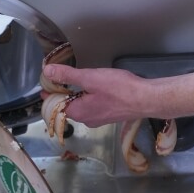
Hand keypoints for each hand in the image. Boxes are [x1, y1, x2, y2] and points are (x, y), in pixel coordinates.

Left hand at [43, 64, 158, 125]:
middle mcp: (87, 120)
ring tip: (77, 80)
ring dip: (77, 95)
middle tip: (60, 77)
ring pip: (81, 107)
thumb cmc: (119, 89)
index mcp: (78, 113)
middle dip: (63, 94)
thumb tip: (47, 72)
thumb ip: (68, 76)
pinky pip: (93, 107)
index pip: (55, 105)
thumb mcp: (90, 78)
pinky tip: (95, 87)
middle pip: (68, 107)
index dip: (50, 93)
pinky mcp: (110, 115)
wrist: (146, 99)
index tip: (48, 82)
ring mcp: (99, 119)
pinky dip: (89, 97)